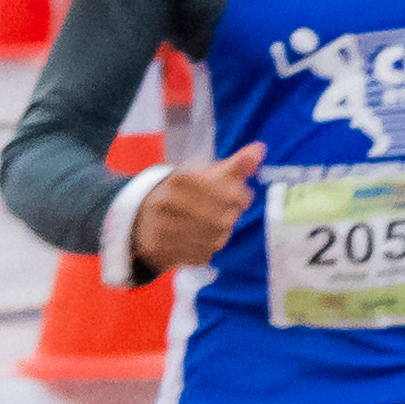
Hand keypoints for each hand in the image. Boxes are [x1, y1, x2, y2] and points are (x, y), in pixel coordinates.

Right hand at [132, 140, 265, 276]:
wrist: (145, 217)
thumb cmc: (186, 193)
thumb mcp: (208, 173)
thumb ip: (236, 164)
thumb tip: (259, 149)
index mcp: (179, 179)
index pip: (220, 190)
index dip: (239, 196)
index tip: (243, 197)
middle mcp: (167, 202)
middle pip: (219, 219)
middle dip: (232, 216)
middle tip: (231, 212)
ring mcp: (163, 228)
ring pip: (213, 238)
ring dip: (222, 233)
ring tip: (217, 224)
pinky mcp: (163, 250)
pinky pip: (202, 254)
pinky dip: (209, 247)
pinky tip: (203, 237)